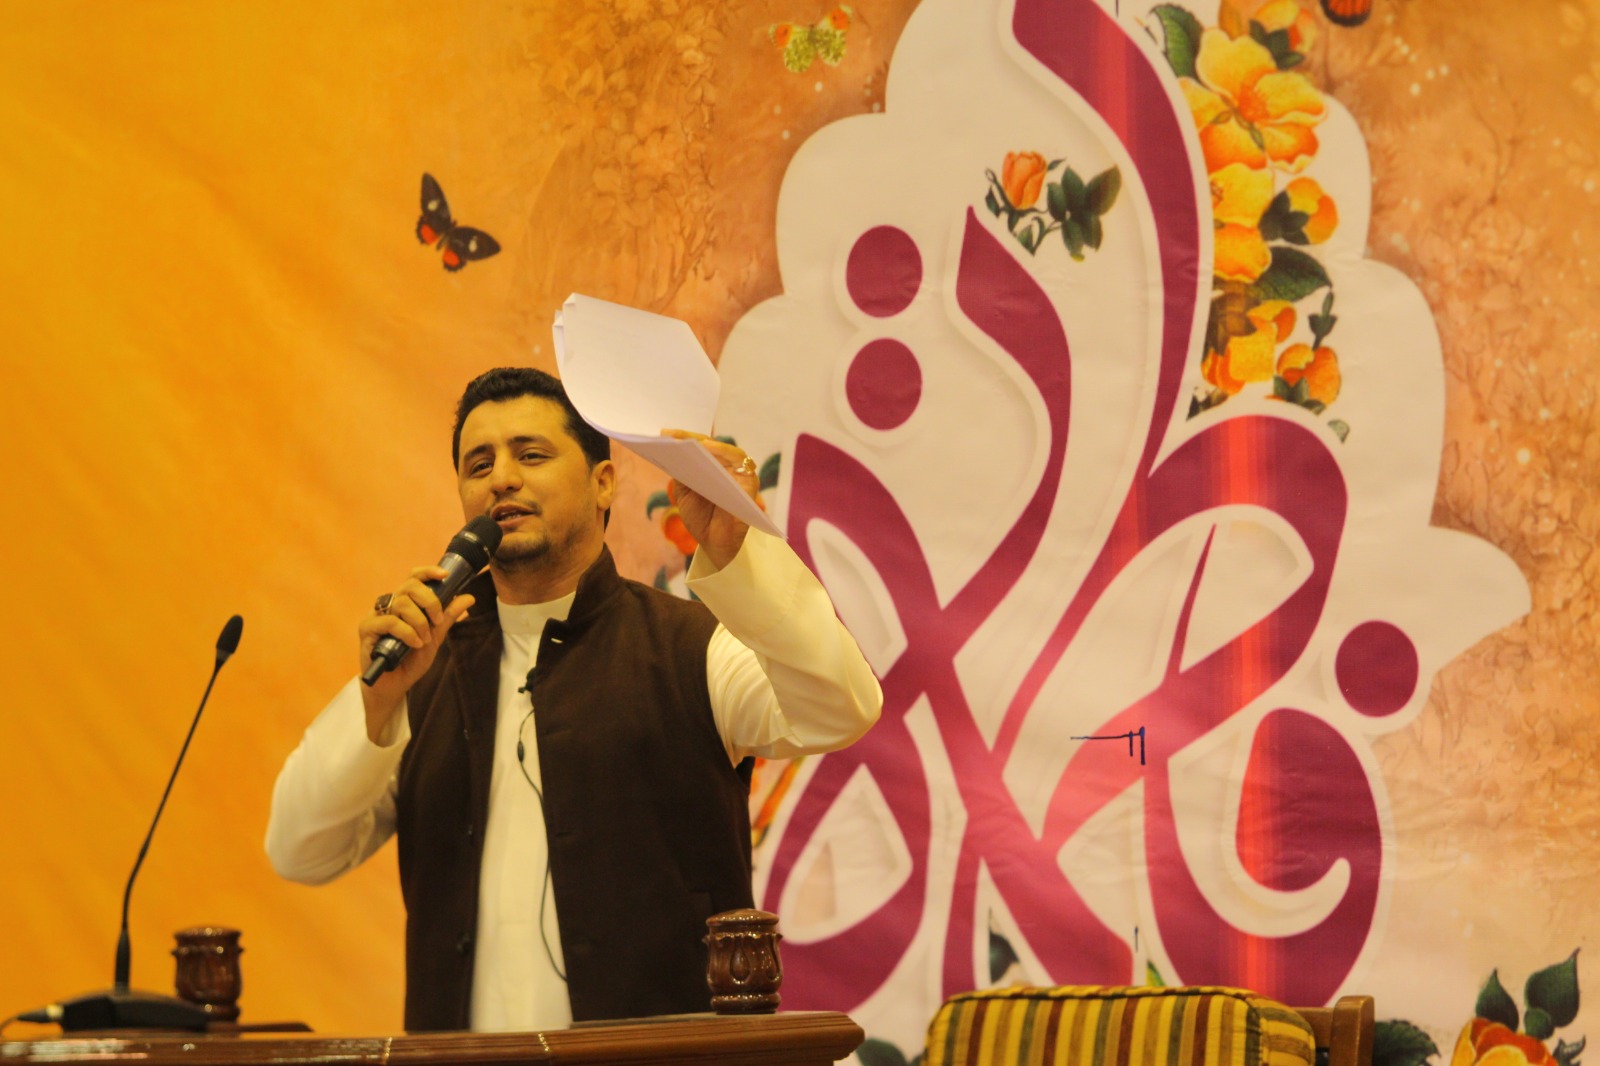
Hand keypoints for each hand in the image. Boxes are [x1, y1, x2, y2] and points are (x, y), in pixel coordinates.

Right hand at [358, 566, 474, 742]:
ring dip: (419, 621)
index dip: (428, 572)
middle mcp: (389, 605)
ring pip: (400, 602)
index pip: (414, 578)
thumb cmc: (411, 660)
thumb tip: (468, 597)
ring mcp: (377, 615)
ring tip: (424, 640)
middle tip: (436, 621)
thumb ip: (447, 617)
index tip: (444, 575)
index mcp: (405, 603)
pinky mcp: (367, 629)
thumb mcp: (435, 637)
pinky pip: (389, 621)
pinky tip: (414, 644)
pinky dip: (406, 632)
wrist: (394, 685)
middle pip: (409, 585)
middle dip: (429, 601)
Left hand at [662, 430, 759, 569]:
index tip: (664, 434)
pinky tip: (706, 448)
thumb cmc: (702, 520)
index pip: (698, 449)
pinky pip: (739, 459)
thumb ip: (681, 473)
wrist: (717, 545)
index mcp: (711, 469)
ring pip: (724, 449)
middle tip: (669, 435)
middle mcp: (727, 468)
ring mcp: (740, 473)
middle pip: (710, 446)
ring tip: (685, 440)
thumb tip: (672, 450)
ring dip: (704, 443)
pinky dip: (723, 451)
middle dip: (689, 438)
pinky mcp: (750, 480)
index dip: (682, 439)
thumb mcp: (685, 493)